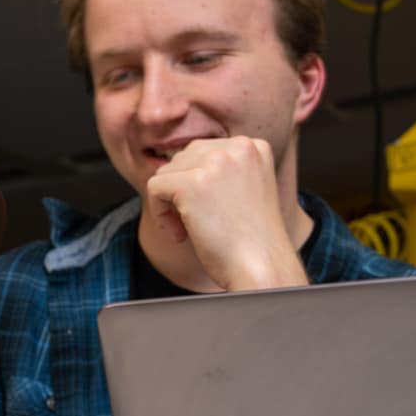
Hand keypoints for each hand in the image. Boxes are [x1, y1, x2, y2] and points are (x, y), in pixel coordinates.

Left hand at [144, 136, 307, 290]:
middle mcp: (238, 147)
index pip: (203, 152)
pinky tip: (180, 234)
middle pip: (183, 159)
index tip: (209, 211)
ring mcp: (216, 162)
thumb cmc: (252, 241)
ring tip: (190, 229)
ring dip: (170, 203)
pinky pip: (153, 187)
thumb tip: (176, 162)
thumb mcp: (243, 191)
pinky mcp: (192, 182)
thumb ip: (219, 171)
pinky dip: (159, 214)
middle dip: (180, 192)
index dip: (196, 184)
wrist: (262, 268)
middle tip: (197, 224)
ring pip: (166, 172)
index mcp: (254, 147)